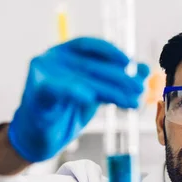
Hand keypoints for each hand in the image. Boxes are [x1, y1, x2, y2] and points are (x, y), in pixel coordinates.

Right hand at [8, 37, 148, 161]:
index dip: (112, 52)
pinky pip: (57, 89)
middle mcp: (53, 58)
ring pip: (81, 79)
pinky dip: (74, 91)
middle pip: (91, 65)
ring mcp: (42, 74)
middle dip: (119, 78)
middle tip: (139, 89)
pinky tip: (90, 98)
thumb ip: (117, 79)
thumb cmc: (67, 109)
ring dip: (110, 90)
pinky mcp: (36, 92)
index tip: (131, 64)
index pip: (90, 45)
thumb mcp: (96, 92)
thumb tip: (145, 69)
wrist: (40, 135)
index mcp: (65, 53)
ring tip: (131, 101)